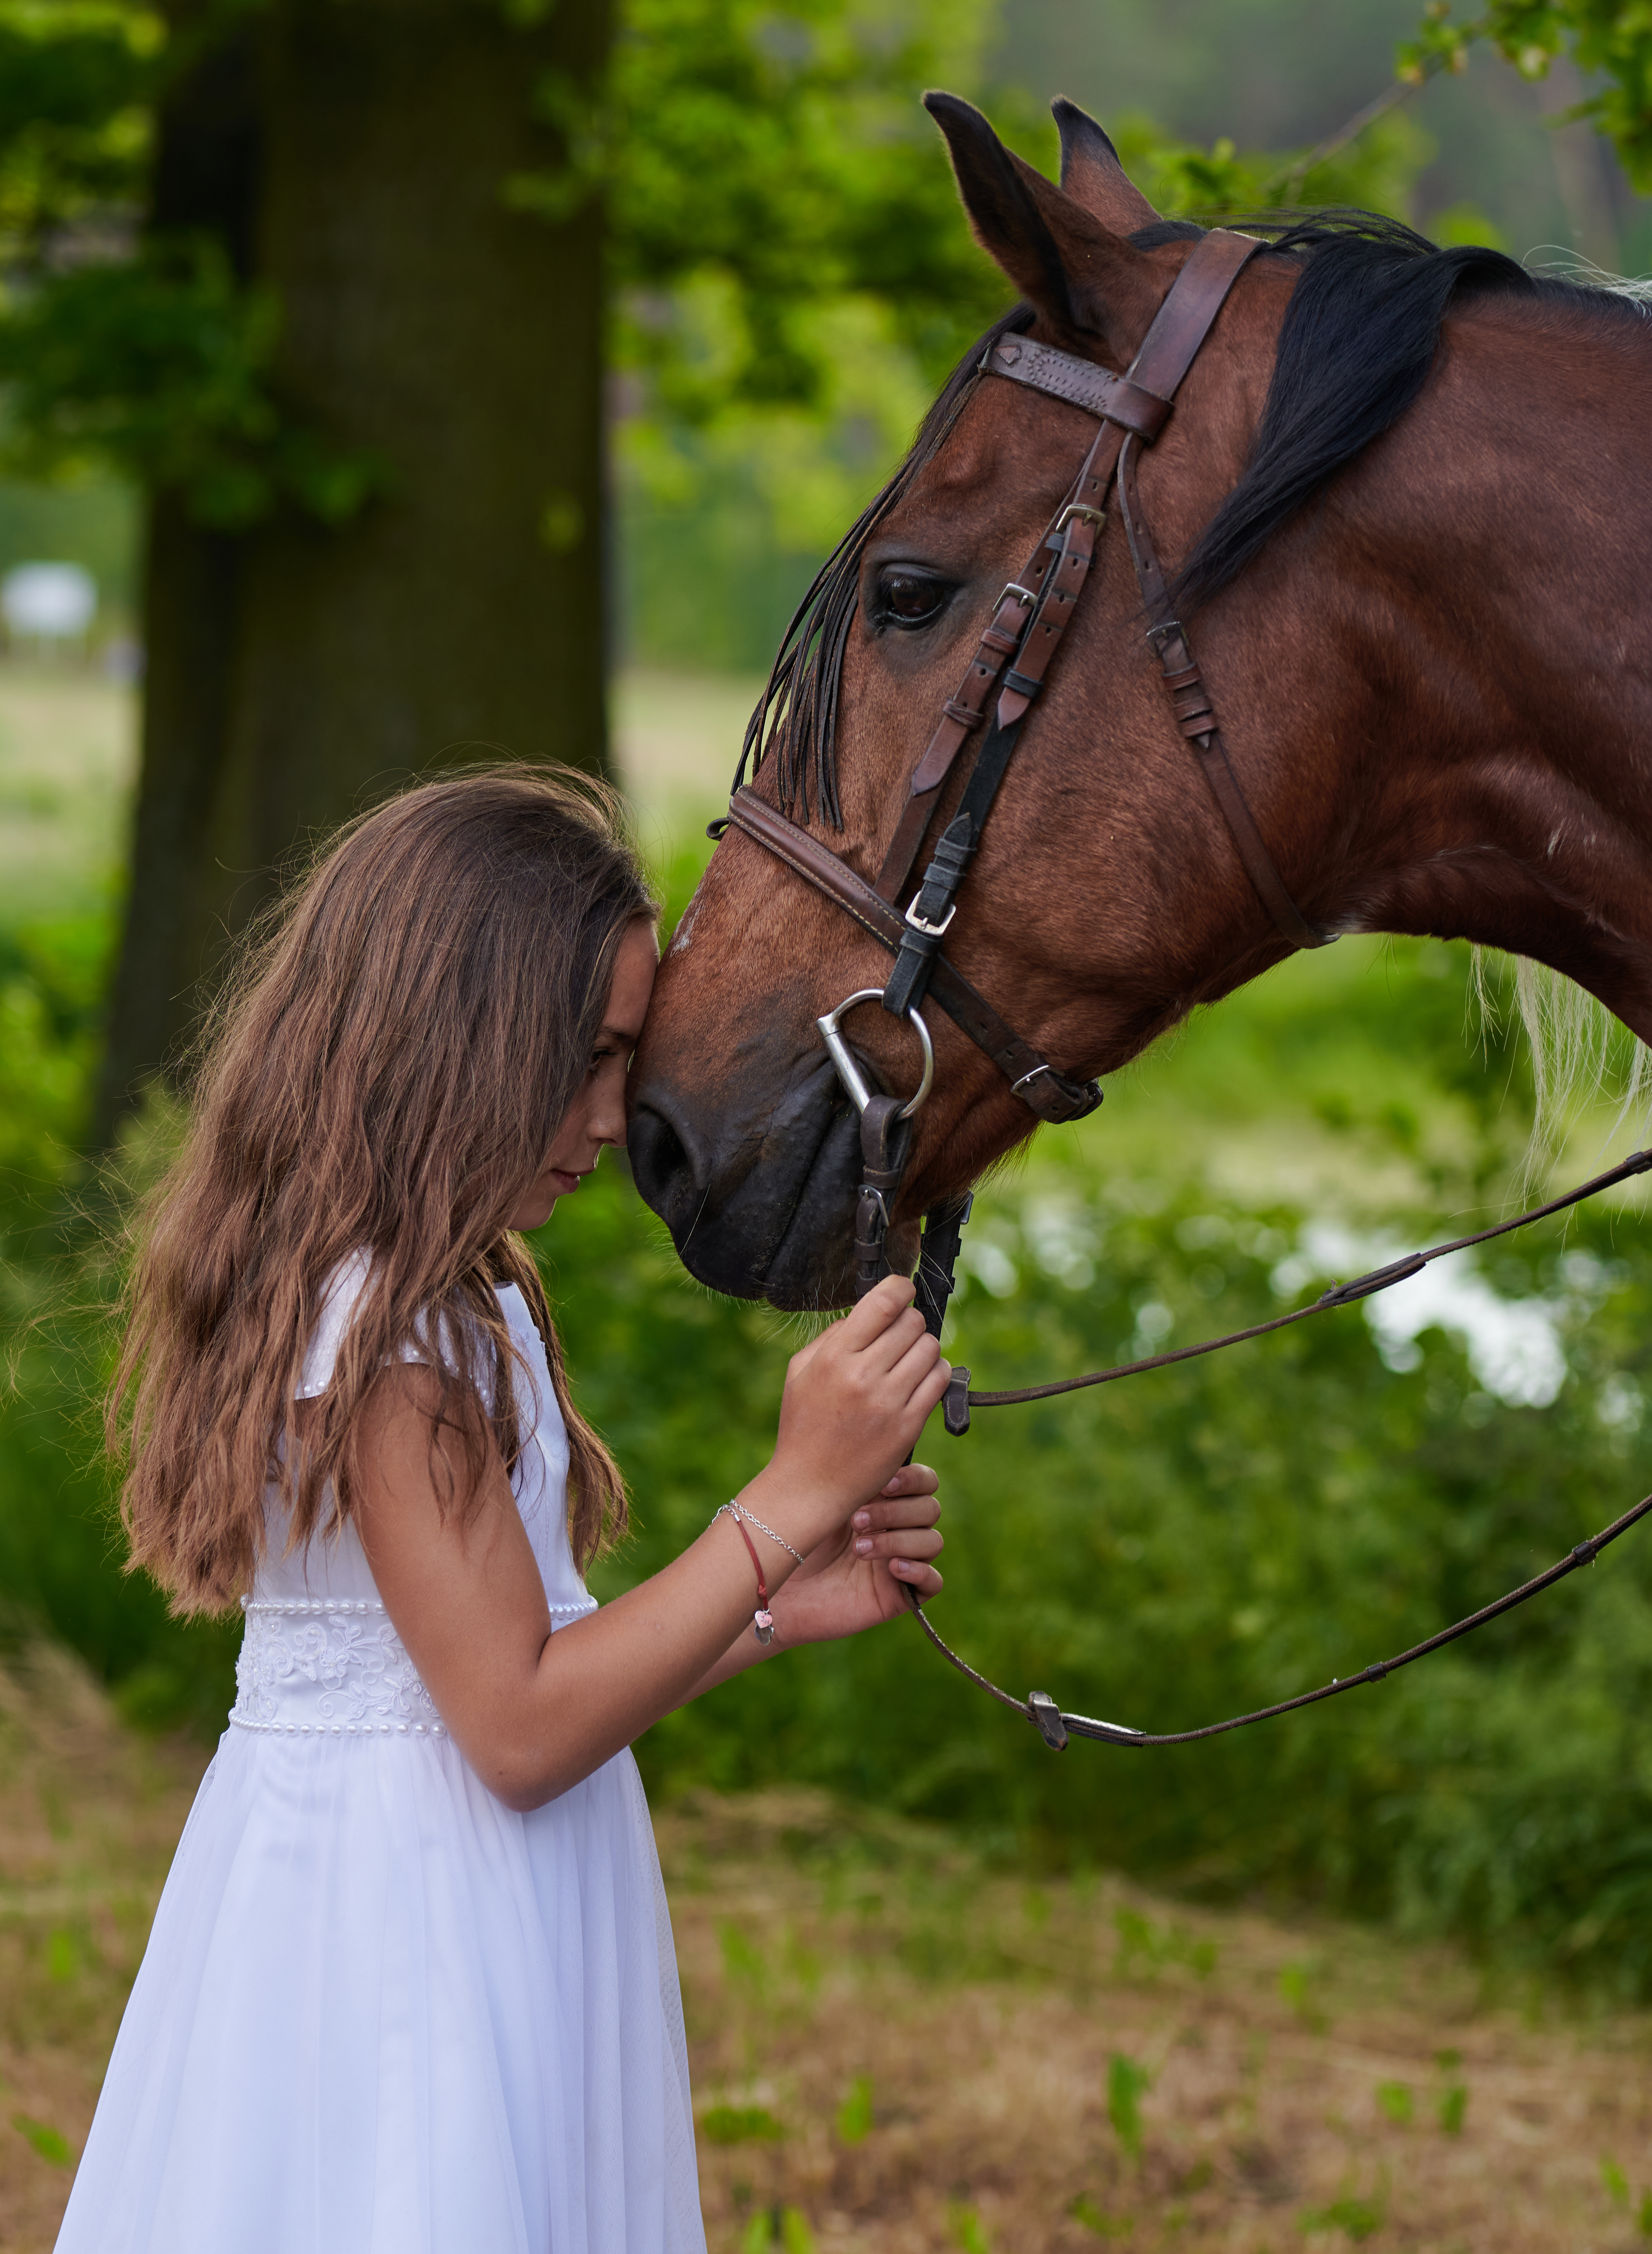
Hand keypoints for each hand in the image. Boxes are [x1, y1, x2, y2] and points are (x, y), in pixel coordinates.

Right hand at [749, 1275, 949, 1551]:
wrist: (811, 1485)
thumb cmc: (803, 1426)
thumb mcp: (799, 1372)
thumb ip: (832, 1336)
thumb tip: (867, 1312)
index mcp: (835, 1357)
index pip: (884, 1302)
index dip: (900, 1288)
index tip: (903, 1291)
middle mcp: (863, 1375)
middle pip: (912, 1323)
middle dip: (909, 1323)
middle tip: (899, 1336)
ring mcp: (889, 1402)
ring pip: (930, 1348)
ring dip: (923, 1348)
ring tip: (908, 1361)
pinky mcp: (909, 1426)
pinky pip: (940, 1380)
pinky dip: (935, 1373)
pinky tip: (918, 1381)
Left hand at [772, 1463, 943, 1645]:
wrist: (777, 1589)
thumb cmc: (795, 1541)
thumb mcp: (822, 1502)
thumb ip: (853, 1476)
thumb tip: (878, 1445)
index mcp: (885, 1500)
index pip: (925, 1481)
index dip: (913, 1479)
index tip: (883, 1485)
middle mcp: (899, 1528)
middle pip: (930, 1509)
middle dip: (895, 1512)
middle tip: (856, 1521)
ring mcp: (902, 1560)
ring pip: (932, 1541)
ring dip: (898, 1541)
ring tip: (859, 1549)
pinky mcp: (901, 1594)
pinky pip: (934, 1582)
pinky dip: (918, 1571)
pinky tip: (891, 1568)